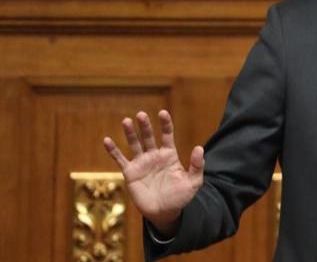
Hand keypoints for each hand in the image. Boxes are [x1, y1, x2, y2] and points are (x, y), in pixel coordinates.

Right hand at [103, 110, 203, 235]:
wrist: (164, 213)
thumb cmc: (180, 197)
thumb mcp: (193, 182)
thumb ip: (197, 166)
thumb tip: (199, 148)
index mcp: (169, 155)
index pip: (167, 135)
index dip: (165, 124)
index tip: (163, 113)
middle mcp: (154, 156)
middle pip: (149, 136)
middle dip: (145, 126)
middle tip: (141, 115)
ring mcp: (142, 163)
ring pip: (135, 144)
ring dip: (130, 133)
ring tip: (126, 121)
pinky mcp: (131, 173)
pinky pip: (120, 159)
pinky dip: (113, 150)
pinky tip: (107, 140)